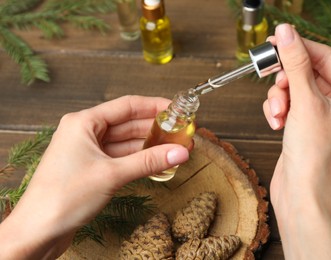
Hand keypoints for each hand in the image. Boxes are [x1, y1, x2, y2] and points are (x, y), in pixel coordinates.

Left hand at [0, 95, 189, 258]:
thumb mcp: (112, 175)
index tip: (176, 109)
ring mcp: (88, 152)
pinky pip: (121, 159)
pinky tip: (157, 162)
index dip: (154, 106)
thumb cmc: (63, 197)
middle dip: (155, 129)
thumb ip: (148, 161)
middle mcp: (85, 133)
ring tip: (175, 148)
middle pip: (128, 124)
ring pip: (126, 143)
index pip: (126, 106)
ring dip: (149, 146)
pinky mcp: (92, 169)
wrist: (38, 231)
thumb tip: (179, 152)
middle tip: (181, 133)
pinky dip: (139, 160)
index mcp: (83, 122)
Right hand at [263, 24, 330, 258]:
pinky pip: (287, 106)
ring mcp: (321, 117)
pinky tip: (275, 124)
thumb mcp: (305, 102)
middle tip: (270, 77)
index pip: (325, 57)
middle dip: (286, 79)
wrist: (303, 196)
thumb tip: (286, 33)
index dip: (300, 47)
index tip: (275, 40)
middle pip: (307, 73)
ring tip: (277, 114)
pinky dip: (277, 111)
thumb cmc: (315, 157)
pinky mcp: (304, 127)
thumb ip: (295, 64)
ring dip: (279, 98)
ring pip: (293, 89)